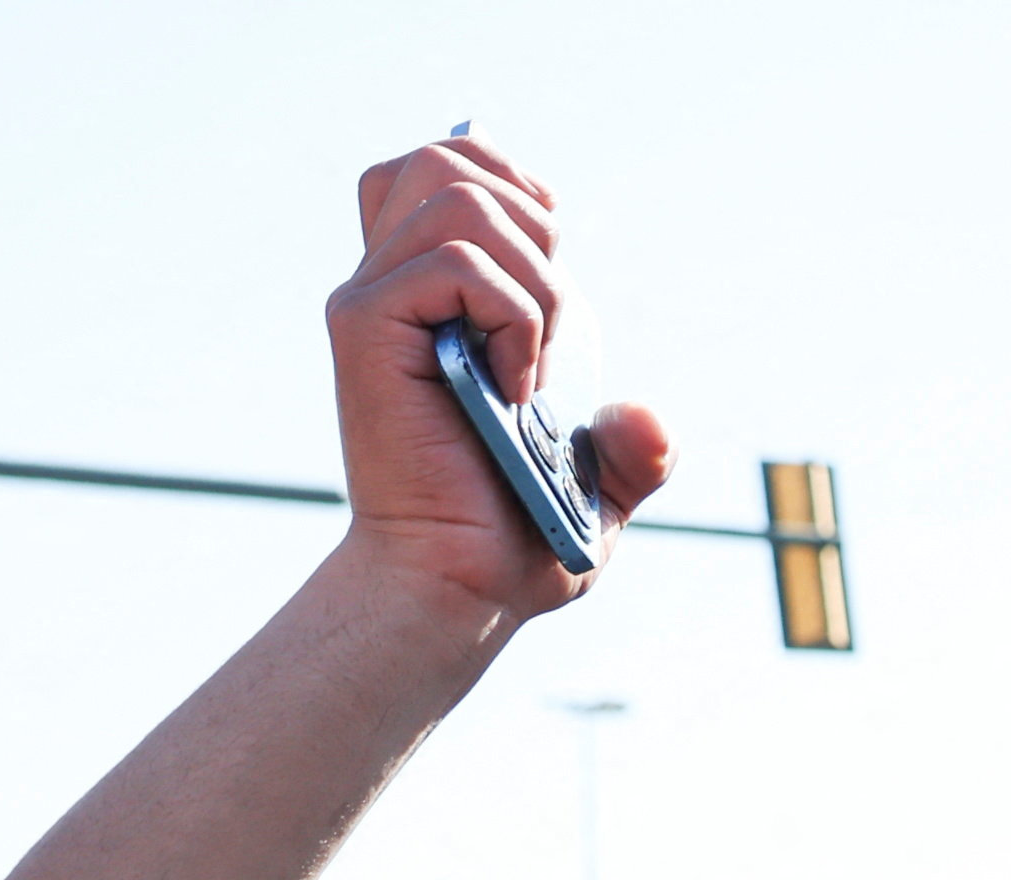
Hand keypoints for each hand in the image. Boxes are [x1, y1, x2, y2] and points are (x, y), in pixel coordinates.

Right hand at [325, 137, 672, 624]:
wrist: (464, 590)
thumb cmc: (518, 542)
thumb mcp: (602, 487)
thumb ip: (637, 447)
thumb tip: (646, 422)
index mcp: (440, 294)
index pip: (450, 166)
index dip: (518, 186)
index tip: (556, 269)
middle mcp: (397, 284)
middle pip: (446, 157)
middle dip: (532, 221)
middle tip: (548, 323)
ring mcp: (374, 301)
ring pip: (456, 195)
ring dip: (529, 277)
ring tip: (532, 364)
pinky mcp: (364, 327)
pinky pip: (454, 259)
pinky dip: (514, 314)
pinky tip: (516, 386)